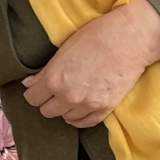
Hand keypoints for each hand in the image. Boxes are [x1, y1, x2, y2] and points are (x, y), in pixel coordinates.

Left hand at [21, 0, 159, 128]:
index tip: (37, 89)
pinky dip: (80, 117)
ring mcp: (87, 105)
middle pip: (47, 111)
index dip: (33, 93)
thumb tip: (29, 83)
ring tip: (70, 97)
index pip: (33, 99)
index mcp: (54, 79)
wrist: (130, 39)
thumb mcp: (64, 49)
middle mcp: (68, 96)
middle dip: (48, 102)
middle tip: (54, 92)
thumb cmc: (96, 36)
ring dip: (64, 109)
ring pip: (65, 118)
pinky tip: (79, 109)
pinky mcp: (105, 109)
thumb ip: (45, 71)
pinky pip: (85, 123)